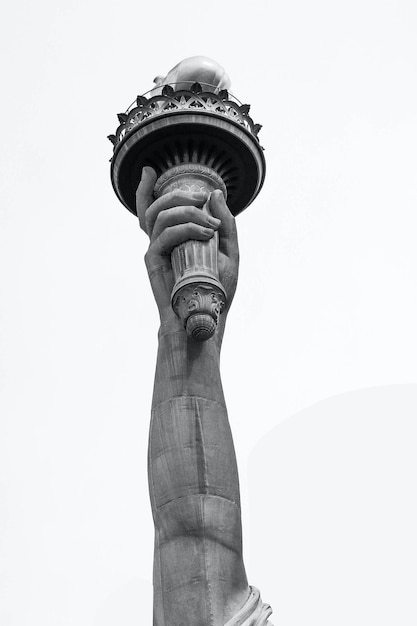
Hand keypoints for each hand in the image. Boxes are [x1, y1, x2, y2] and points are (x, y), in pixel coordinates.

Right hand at [136, 166, 238, 327]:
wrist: (205, 316)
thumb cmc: (216, 288)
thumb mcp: (228, 251)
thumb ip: (224, 223)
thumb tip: (215, 194)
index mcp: (174, 238)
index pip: (152, 210)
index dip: (144, 189)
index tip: (149, 171)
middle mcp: (161, 242)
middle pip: (156, 206)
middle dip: (179, 195)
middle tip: (202, 199)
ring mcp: (155, 250)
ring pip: (159, 215)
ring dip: (186, 211)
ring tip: (209, 224)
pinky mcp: (153, 261)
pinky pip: (163, 235)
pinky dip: (185, 228)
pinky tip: (203, 233)